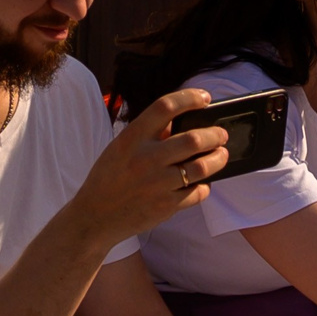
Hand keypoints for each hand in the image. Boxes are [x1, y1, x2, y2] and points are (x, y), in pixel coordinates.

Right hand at [67, 90, 227, 245]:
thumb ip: (147, 134)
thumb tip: (177, 120)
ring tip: (221, 155)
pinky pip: (198, 192)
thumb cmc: (108, 179)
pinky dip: (204, 186)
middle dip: (215, 134)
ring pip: (202, 166)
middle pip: (194, 138)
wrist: (95, 217)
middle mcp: (146, 158)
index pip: (165, 107)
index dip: (189, 98)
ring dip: (218, 159)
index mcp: (131, 139)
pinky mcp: (166, 206)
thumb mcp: (120, 148)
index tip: (204, 98)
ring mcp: (157, 183)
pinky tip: (202, 183)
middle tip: (221, 135)